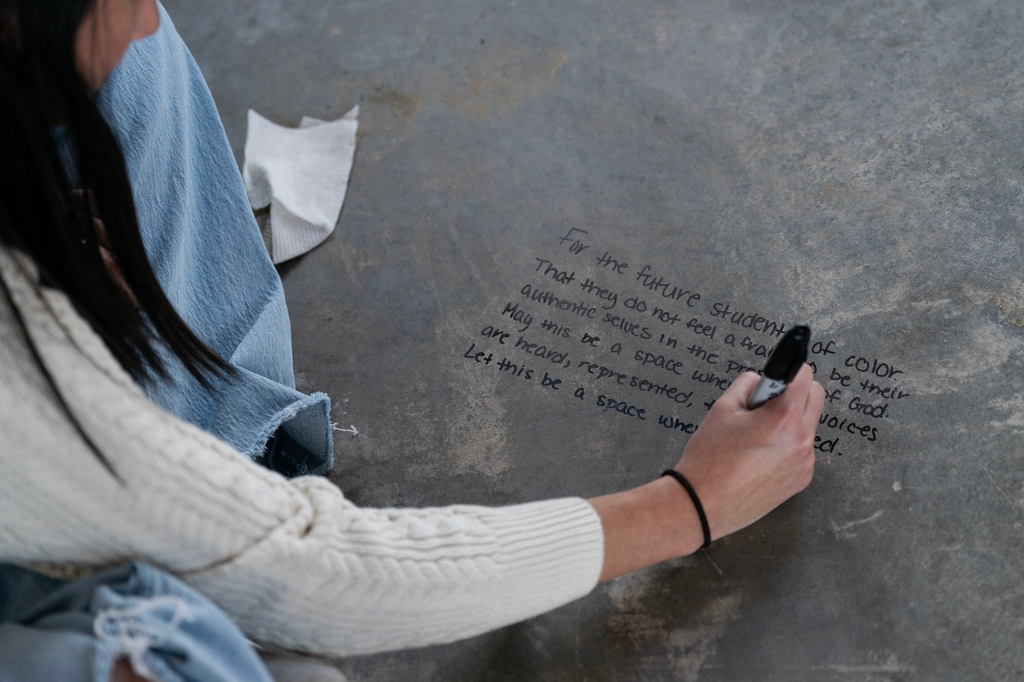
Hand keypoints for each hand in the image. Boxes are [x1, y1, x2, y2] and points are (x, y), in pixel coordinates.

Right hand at [673, 364, 824, 540]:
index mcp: (784, 417)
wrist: (702, 505)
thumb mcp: (722, 409)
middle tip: (766, 403)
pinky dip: (787, 446)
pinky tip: (759, 457)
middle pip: (816, 397)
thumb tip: (761, 381)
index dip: (788, 371)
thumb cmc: (709, 459)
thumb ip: (746, 386)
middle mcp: (802, 440)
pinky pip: (802, 451)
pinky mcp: (801, 480)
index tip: (776, 377)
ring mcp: (805, 463)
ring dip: (791, 421)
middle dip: (796, 392)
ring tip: (757, 436)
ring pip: (808, 426)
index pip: (805, 376)